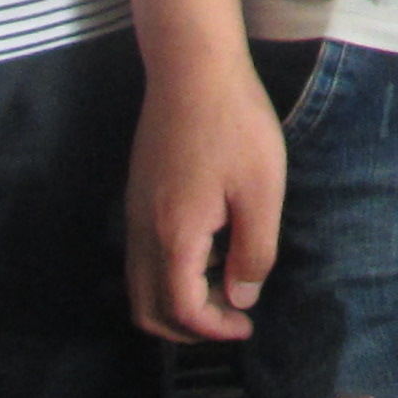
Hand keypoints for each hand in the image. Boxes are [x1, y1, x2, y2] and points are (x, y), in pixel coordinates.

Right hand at [125, 47, 285, 344]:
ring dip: (178, 300)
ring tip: (226, 282)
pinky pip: (143, 256)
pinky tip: (211, 246)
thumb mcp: (262, 189)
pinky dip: (170, 272)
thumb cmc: (235, 124)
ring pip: (141, 284)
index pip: (181, 310)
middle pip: (148, 310)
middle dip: (188, 328)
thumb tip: (241, 299)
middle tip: (231, 319)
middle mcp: (143, 232)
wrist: (192, 68)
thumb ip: (254, 251)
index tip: (247, 326)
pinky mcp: (139, 194)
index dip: (213, 330)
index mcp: (174, 236)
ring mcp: (135, 212)